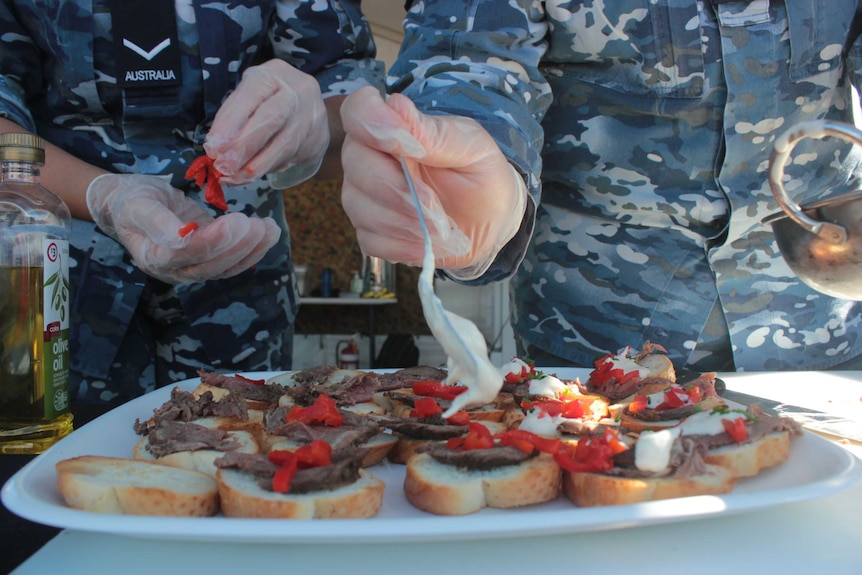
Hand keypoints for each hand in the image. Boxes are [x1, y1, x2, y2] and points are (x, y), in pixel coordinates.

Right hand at [86, 174, 280, 283]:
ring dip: (252, 250)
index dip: (214, 241)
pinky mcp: (207, 260)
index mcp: (152, 257)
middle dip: (240, 246)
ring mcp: (191, 268)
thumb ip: (157, 221)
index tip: (237, 221)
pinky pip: (232, 263)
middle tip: (260, 224)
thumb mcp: (138, 204)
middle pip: (211, 266)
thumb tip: (179, 237)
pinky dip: (252, 250)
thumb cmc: (133, 200)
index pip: (187, 254)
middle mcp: (173, 270)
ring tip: (270, 228)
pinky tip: (267, 234)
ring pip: (226, 267)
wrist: (133, 206)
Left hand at [203, 59, 328, 188]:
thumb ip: (233, 115)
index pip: (251, 95)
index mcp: (274, 74)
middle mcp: (297, 92)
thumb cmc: (270, 98)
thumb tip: (216, 146)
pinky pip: (290, 158)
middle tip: (223, 166)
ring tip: (233, 177)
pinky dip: (267, 168)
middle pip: (271, 119)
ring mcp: (311, 116)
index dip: (231, 122)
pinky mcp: (317, 139)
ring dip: (255, 166)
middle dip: (244, 146)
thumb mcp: (250, 94)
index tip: (213, 146)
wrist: (310, 105)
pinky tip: (251, 174)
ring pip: (283, 146)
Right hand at [340, 86, 525, 276]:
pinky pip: (370, 240)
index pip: (357, 111)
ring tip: (439, 227)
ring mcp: (365, 196)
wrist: (490, 221)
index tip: (406, 145)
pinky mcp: (371, 231)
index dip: (371, 124)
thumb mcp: (471, 148)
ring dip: (404, 221)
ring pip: (360, 207)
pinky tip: (426, 244)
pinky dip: (401, 246)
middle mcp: (369, 158)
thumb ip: (433, 132)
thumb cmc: (479, 174)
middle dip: (397, 189)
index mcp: (392, 127)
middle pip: (356, 165)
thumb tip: (395, 105)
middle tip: (435, 205)